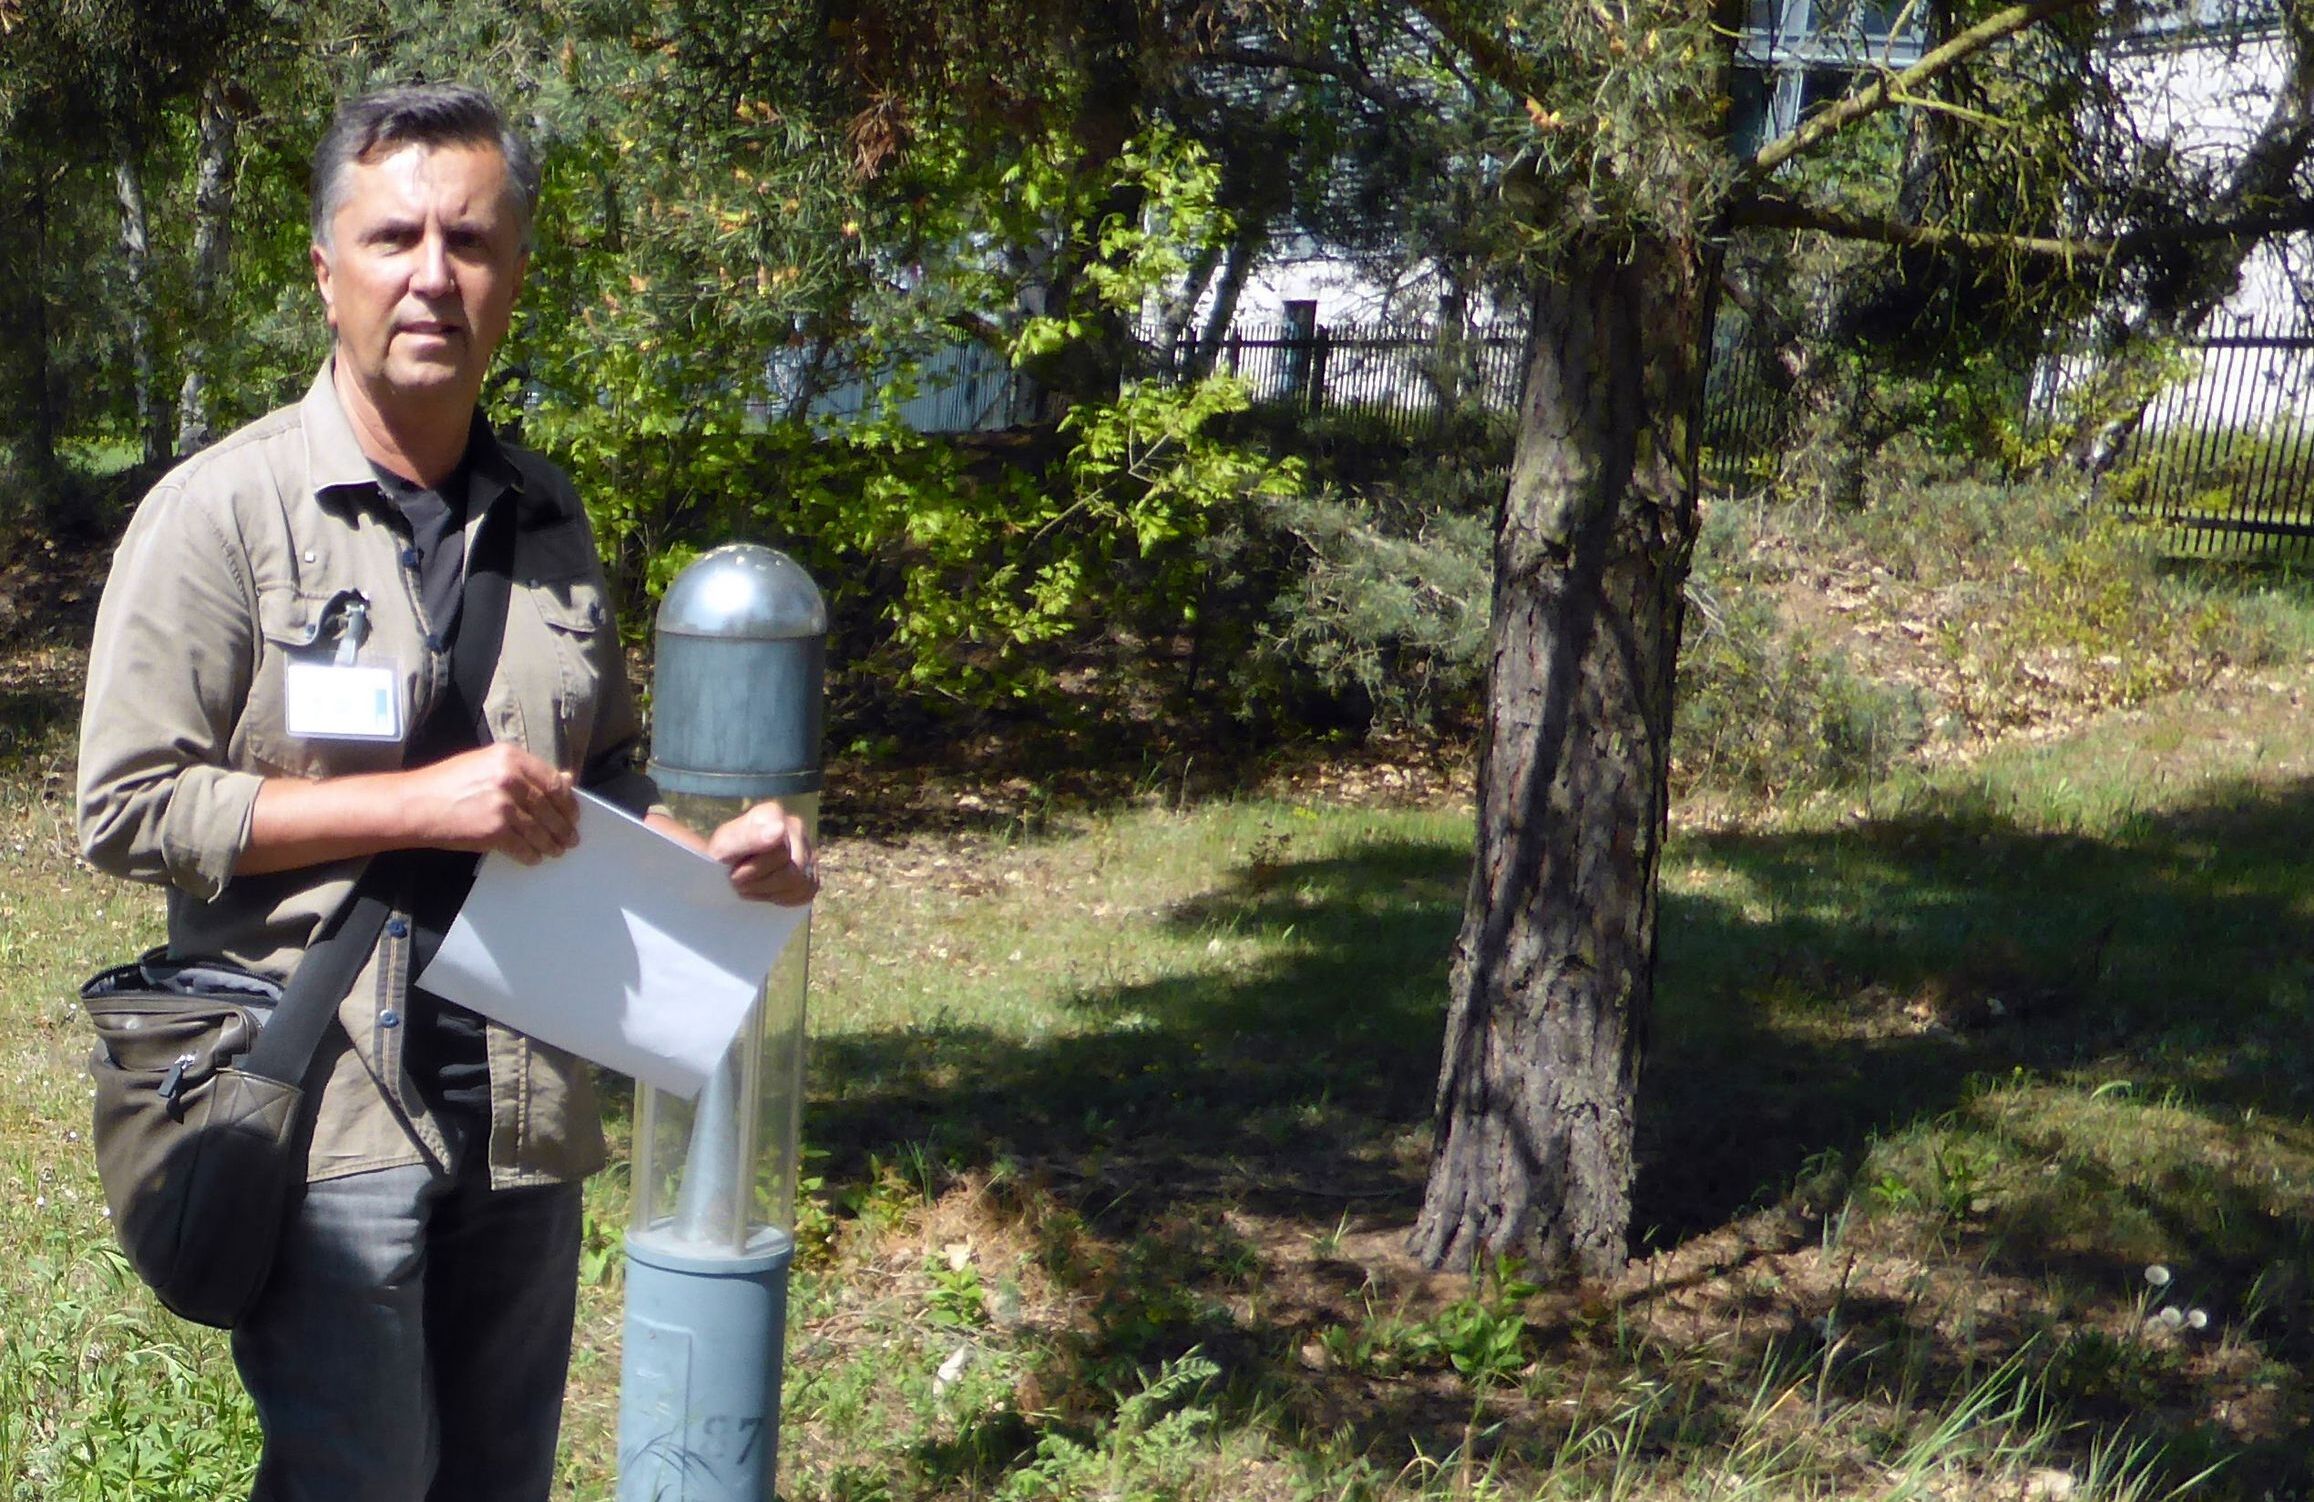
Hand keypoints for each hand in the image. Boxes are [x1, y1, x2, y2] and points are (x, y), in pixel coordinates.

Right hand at [401, 744, 579, 863]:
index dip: (568, 801)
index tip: (573, 813)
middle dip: (564, 826)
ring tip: (557, 850)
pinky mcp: (494, 830)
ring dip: (552, 843)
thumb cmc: (448, 783)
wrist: (415, 804)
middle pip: (550, 807)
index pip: (553, 781)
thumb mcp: (487, 765)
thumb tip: (567, 780)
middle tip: (571, 837)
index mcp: (510, 757)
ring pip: (540, 829)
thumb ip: (526, 772)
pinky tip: (534, 857)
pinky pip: (523, 846)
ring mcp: (503, 805)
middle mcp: (510, 778)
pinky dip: (531, 854)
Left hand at [704, 799, 817, 904]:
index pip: (779, 850)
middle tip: (738, 883)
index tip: (735, 873)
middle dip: (760, 883)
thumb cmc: (722, 855)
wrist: (725, 868)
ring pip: (800, 883)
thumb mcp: (724, 847)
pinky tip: (766, 891)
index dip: (755, 868)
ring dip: (770, 892)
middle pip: (791, 869)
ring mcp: (808, 849)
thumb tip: (779, 830)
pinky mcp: (812, 872)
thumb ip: (748, 836)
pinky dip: (783, 898)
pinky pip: (805, 892)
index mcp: (772, 814)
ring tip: (750, 887)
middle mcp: (795, 827)